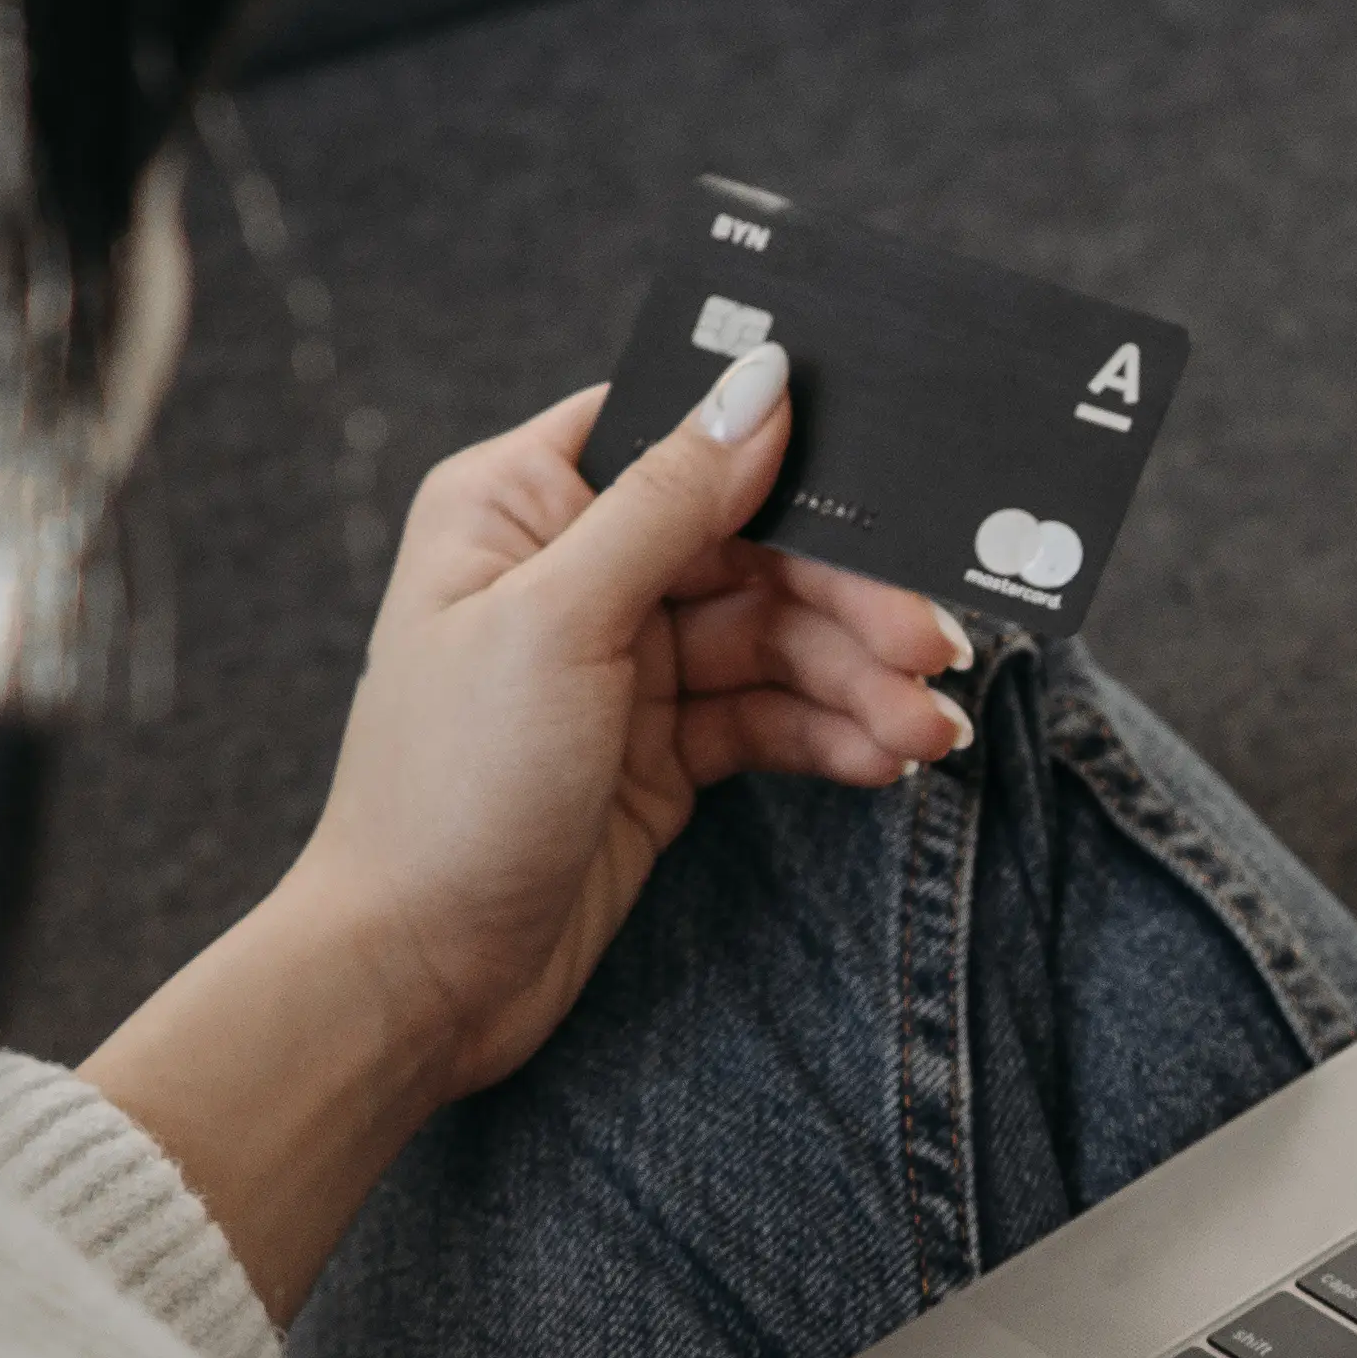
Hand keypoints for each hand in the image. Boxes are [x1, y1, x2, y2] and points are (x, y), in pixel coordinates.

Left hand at [86, 350, 976, 1315]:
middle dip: (850, 600)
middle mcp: (575, 570)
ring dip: (860, 681)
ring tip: (929, 733)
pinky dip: (833, 734)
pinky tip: (886, 759)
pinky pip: (773, 717)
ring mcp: (625, 663)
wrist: (420, 972)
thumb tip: (759, 385)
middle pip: (753, 547)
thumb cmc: (450, 786)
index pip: (676, 437)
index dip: (782, 452)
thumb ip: (668, 503)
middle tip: (936, 649)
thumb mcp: (560, 622)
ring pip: (778, 639)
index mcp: (522, 505)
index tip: (890, 481)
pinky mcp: (664, 749)